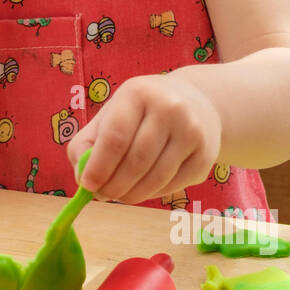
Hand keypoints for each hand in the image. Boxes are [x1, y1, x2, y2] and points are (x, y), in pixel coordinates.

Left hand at [65, 74, 222, 204]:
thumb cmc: (141, 113)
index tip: (88, 185)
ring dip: (132, 194)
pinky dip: (153, 194)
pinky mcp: (206, 153)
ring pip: (156, 177)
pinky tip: (142, 189)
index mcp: (137, 93)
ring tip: (119, 196)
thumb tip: (83, 178)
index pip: (115, 136)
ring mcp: (191, 130)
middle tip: (102, 196)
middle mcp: (169, 108)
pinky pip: (174, 184)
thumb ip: (87, 144)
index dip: (99, 166)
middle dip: (114, 186)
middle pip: (136, 160)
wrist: (195, 103)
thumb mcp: (111, 115)